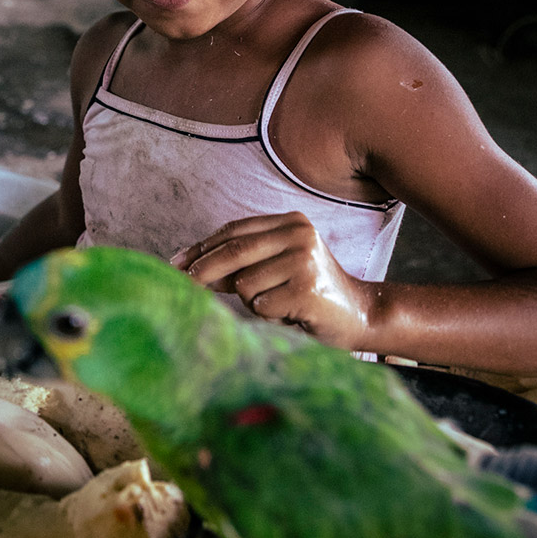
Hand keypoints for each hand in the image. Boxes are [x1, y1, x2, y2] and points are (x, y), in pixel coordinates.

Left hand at [171, 213, 381, 350]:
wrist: (360, 315)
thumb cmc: (308, 294)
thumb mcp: (272, 270)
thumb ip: (238, 264)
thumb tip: (188, 266)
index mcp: (291, 222)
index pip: (234, 231)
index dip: (202, 247)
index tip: (176, 262)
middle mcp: (299, 234)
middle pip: (234, 251)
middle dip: (202, 271)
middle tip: (183, 286)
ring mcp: (305, 260)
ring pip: (244, 283)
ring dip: (251, 302)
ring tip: (278, 304)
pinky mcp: (308, 289)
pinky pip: (261, 304)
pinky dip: (267, 315)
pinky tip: (290, 314)